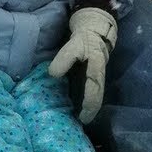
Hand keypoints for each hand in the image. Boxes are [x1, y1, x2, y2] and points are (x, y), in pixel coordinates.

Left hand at [48, 7, 117, 123]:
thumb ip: (65, 58)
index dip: (89, 106)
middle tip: (81, 123)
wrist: (94, 28)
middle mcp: (99, 75)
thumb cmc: (84, 37)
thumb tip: (53, 74)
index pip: (94, 91)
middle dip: (90, 111)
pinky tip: (76, 107)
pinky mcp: (91, 75)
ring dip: (87, 108)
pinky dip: (84, 100)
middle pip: (97, 97)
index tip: (83, 118)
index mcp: (97, 69)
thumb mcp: (73, 44)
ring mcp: (96, 76)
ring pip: (94, 95)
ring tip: (78, 119)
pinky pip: (89, 90)